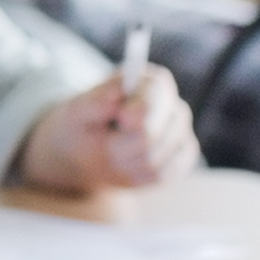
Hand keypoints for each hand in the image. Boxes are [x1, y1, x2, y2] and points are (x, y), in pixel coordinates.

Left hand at [17, 61, 196, 192]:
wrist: (87, 152)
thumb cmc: (83, 124)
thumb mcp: (78, 111)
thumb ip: (96, 101)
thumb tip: (116, 95)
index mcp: (150, 82)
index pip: (155, 94)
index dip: (139, 110)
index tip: (122, 119)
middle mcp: (172, 105)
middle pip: (152, 133)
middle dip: (120, 145)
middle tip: (106, 144)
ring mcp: (180, 133)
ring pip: (154, 159)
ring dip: (123, 162)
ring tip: (111, 154)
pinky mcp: (181, 159)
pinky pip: (160, 175)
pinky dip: (136, 176)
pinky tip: (126, 166)